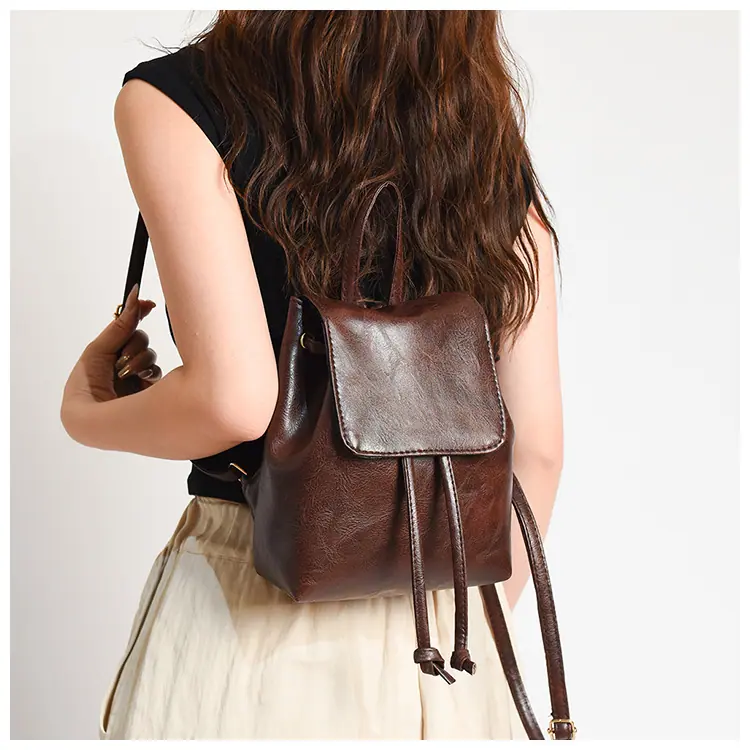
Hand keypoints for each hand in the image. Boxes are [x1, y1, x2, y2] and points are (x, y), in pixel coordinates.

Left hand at [62, 284, 159, 414]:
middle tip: (122, 356)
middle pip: (139, 339)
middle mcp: (122, 362)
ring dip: (138, 360)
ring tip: (124, 373)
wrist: (90, 417)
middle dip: (133, 344)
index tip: (146, 303)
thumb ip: (119, 327)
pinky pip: (156, 370)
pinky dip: (148, 371)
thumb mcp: (99, 351)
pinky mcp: (151, 390)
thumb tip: (134, 299)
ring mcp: (136, 376)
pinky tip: (140, 380)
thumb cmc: (86, 386)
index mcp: (107, 352)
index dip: (136, 314)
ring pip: (149, 354)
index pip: (125, 328)